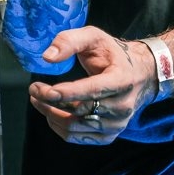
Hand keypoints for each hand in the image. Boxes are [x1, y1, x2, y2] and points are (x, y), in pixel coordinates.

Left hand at [28, 27, 157, 144]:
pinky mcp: (110, 135)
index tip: (41, 89)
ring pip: (75, 127)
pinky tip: (52, 113)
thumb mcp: (94, 37)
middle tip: (33, 90)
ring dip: (50, 115)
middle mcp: (122, 106)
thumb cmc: (112, 54)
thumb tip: (47, 57)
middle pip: (79, 111)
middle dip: (50, 102)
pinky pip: (77, 137)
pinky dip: (59, 127)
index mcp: (121, 80)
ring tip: (38, 100)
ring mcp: (117, 124)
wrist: (139, 74)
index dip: (65, 93)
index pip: (91, 91)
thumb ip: (70, 41)